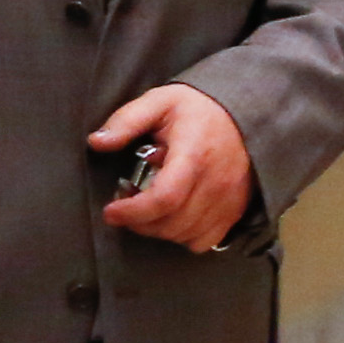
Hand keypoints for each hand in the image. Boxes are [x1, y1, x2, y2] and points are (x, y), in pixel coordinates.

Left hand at [91, 83, 252, 250]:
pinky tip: (173, 216)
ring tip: (148, 208)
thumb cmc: (198, 109)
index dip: (132, 212)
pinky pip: (204, 241)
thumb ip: (127, 121)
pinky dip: (183, 236)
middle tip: (125, 207)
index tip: (111, 211)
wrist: (247, 114)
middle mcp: (216, 183)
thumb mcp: (159, 101)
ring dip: (158, 229)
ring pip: (185, 235)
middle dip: (139, 222)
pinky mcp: (236, 211)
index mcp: (194, 155)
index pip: (164, 199)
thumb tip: (96, 142)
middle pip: (171, 223)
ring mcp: (229, 200)